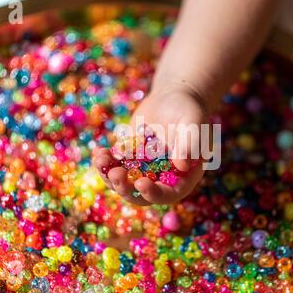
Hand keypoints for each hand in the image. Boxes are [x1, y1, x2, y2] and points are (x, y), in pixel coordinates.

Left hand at [93, 85, 207, 204]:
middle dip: (125, 188)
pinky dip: (105, 162)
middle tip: (114, 174)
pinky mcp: (129, 159)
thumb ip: (190, 144)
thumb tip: (182, 166)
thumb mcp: (193, 123)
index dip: (154, 193)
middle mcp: (162, 178)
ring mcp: (144, 170)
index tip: (140, 182)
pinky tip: (99, 152)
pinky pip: (115, 166)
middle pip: (141, 194)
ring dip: (110, 176)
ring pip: (124, 183)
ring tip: (100, 159)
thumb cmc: (189, 110)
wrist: (173, 98)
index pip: (168, 194)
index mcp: (182, 177)